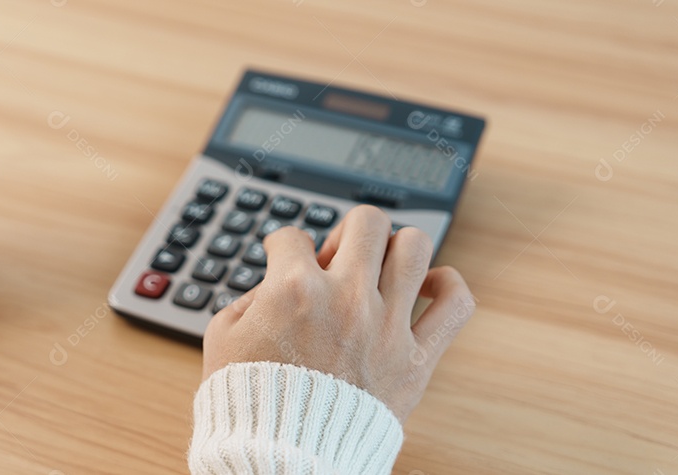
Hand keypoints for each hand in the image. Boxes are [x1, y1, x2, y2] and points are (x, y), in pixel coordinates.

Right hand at [202, 205, 475, 420]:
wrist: (282, 458)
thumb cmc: (250, 404)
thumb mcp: (222, 339)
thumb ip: (248, 297)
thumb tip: (274, 282)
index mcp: (294, 291)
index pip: (292, 237)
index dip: (281, 246)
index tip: (282, 259)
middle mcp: (346, 299)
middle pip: (365, 222)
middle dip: (346, 232)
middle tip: (335, 260)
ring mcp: (387, 327)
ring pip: (414, 247)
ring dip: (395, 248)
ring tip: (379, 270)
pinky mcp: (416, 359)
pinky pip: (455, 304)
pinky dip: (447, 285)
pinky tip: (425, 286)